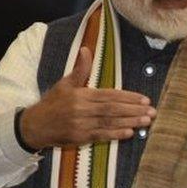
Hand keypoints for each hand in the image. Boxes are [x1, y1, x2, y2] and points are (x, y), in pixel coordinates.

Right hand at [20, 47, 154, 148]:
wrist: (34, 126)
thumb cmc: (52, 103)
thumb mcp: (65, 84)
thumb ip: (80, 69)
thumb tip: (86, 49)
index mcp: (80, 95)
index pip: (109, 95)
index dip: (127, 97)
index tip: (144, 99)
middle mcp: (82, 110)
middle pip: (112, 110)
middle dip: (133, 110)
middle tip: (152, 111)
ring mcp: (81, 125)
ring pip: (109, 123)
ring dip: (129, 122)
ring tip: (146, 121)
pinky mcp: (80, 138)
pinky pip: (101, 136)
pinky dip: (116, 135)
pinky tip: (130, 133)